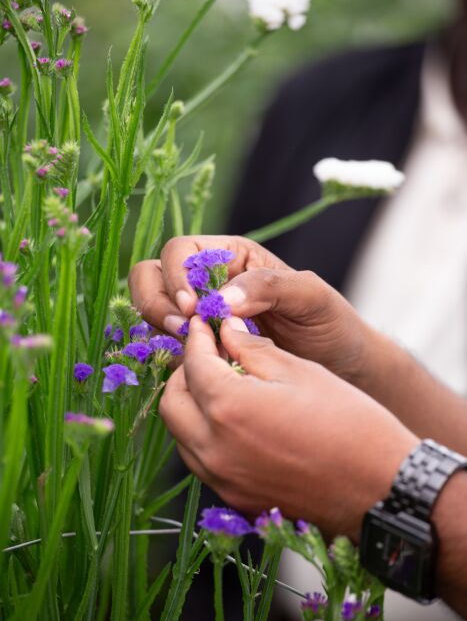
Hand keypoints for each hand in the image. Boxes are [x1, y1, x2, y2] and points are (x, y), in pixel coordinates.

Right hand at [128, 235, 371, 383]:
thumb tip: (222, 299)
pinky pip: (164, 344)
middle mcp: (207, 282)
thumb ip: (269, 286)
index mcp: (230, 256)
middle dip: (156, 301)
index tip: (194, 309)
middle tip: (182, 330)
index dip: (177, 276)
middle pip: (151, 276)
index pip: (180, 251)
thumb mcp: (310, 296)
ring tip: (188, 350)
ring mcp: (198, 317)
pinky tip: (192, 368)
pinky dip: (167, 354)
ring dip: (158, 327)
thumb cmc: (330, 325)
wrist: (340, 368)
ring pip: (151, 309)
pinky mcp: (198, 348)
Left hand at [160, 317, 415, 539]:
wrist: (380, 490)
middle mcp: (215, 449)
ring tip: (219, 385)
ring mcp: (222, 479)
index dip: (196, 339)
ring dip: (191, 406)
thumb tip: (225, 331)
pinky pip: (201, 460)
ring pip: (182, 435)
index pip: (193, 364)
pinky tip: (232, 420)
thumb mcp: (301, 371)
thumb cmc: (349, 423)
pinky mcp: (235, 499)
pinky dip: (205, 435)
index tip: (203, 325)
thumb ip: (252, 349)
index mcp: (229, 408)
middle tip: (207, 355)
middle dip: (184, 373)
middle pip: (172, 402)